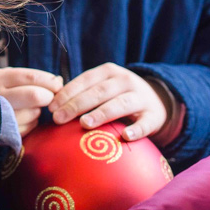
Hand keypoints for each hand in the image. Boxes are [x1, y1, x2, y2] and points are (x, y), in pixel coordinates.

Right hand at [0, 68, 62, 136]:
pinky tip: (23, 117)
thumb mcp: (6, 77)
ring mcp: (0, 116)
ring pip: (34, 113)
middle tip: (48, 97)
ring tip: (30, 107)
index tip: (58, 84)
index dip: (50, 81)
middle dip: (48, 96)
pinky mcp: (4, 132)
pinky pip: (29, 127)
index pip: (31, 78)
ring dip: (38, 110)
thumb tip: (59, 81)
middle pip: (35, 96)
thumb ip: (31, 77)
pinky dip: (31, 122)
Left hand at [48, 63, 166, 140]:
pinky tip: (125, 137)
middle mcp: (125, 81)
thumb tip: (52, 105)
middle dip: (77, 105)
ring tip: (85, 123)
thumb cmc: (116, 96)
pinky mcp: (154, 116)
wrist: (156, 101)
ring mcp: (141, 98)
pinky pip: (145, 123)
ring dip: (102, 113)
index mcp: (108, 72)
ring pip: (120, 104)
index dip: (67, 93)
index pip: (85, 80)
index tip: (52, 108)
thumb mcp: (101, 87)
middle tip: (59, 119)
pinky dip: (136, 130)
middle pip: (99, 92)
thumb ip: (81, 92)